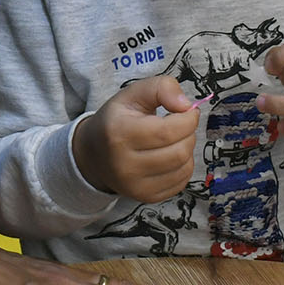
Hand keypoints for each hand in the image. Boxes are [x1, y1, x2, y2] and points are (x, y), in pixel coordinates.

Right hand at [71, 75, 198, 203]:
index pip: (167, 131)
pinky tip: (170, 155)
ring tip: (174, 139)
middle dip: (189, 134)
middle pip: (179, 152)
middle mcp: (124, 165)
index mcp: (118, 134)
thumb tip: (186, 105)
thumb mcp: (132, 94)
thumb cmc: (117, 120)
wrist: (94, 154)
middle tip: (180, 125)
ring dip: (188, 149)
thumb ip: (161, 87)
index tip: (188, 111)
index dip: (188, 119)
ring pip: (183, 167)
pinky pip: (181, 182)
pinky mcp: (146, 197)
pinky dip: (183, 166)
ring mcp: (135, 186)